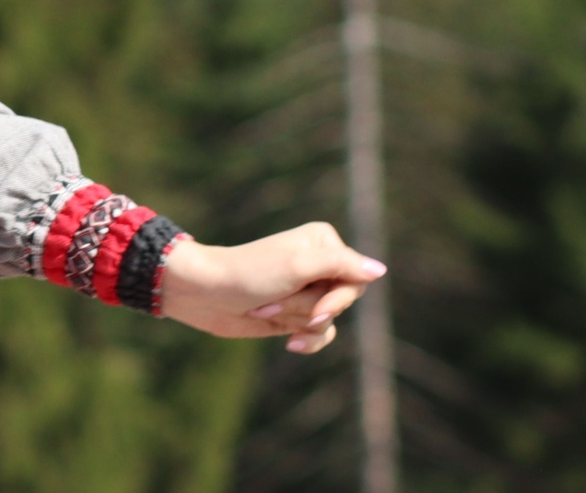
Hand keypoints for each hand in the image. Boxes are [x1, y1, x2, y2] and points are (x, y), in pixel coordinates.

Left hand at [158, 223, 385, 354]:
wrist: (205, 294)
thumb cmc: (249, 273)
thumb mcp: (298, 267)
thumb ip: (342, 266)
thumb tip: (381, 271)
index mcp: (323, 241)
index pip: (357, 278)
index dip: (337, 298)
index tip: (315, 308)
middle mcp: (319, 263)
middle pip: (344, 300)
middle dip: (309, 309)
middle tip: (275, 302)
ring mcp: (307, 289)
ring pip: (329, 320)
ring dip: (298, 321)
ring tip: (266, 310)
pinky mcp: (295, 313)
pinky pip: (321, 334)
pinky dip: (306, 340)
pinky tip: (288, 343)